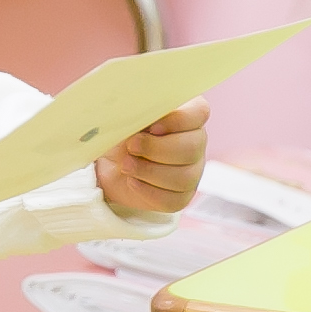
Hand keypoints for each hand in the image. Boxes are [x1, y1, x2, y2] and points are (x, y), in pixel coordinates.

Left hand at [96, 99, 209, 215]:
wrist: (111, 162)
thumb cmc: (123, 133)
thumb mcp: (128, 117)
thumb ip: (140, 111)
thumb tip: (141, 112)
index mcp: (188, 114)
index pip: (199, 113)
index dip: (177, 121)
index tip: (151, 127)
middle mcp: (196, 142)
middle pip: (192, 148)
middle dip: (156, 149)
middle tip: (131, 146)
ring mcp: (193, 171)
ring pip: (184, 177)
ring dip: (148, 171)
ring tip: (126, 165)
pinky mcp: (182, 196)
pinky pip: (173, 200)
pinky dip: (147, 191)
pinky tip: (132, 181)